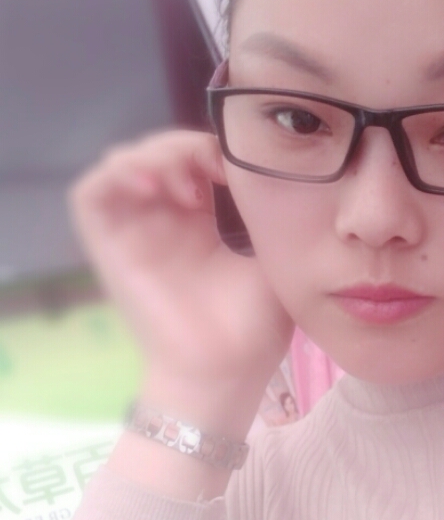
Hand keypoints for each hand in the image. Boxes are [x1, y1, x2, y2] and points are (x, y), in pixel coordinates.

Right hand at [70, 130, 294, 426]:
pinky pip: (91, 195)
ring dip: (153, 156)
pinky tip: (155, 184)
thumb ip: (266, 213)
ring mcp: (134, 233)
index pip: (191, 163)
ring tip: (185, 182)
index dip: (211, 150)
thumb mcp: (272, 257)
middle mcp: (163, 222)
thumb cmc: (254, 325)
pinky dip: (116, 175)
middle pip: (158, 155)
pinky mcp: (109, 248)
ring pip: (124, 164)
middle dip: (185, 147)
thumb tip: (275, 169)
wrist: (227, 372)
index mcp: (199, 223)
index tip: (240, 164)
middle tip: (214, 170)